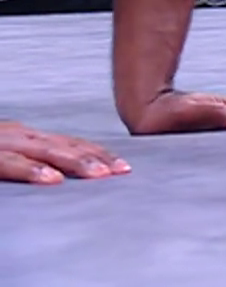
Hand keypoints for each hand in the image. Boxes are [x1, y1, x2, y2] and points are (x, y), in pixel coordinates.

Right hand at [0, 121, 131, 184]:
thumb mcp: (8, 154)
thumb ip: (34, 161)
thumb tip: (62, 177)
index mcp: (26, 137)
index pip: (70, 143)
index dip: (98, 153)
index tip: (124, 166)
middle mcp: (19, 136)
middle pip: (66, 145)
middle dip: (98, 156)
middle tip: (123, 169)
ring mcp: (3, 143)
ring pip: (46, 150)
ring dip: (76, 161)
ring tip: (100, 173)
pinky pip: (11, 163)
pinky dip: (34, 170)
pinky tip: (53, 178)